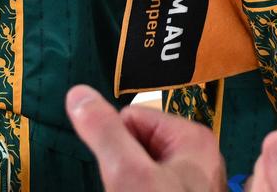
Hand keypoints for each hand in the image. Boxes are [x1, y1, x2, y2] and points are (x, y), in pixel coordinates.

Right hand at [66, 86, 224, 191]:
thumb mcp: (127, 174)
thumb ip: (104, 133)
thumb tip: (79, 94)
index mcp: (192, 139)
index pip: (133, 118)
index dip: (116, 146)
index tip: (121, 173)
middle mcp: (198, 159)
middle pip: (136, 149)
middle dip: (124, 174)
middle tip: (133, 191)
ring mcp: (190, 188)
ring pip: (140, 177)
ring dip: (128, 188)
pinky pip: (149, 190)